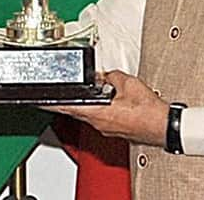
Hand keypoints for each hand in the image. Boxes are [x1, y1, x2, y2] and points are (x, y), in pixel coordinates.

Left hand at [44, 71, 168, 145]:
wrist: (164, 127)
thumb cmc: (149, 111)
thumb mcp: (128, 83)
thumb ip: (111, 76)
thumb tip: (104, 75)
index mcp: (97, 112)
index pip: (66, 107)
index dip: (51, 103)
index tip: (39, 101)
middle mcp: (98, 123)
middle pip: (75, 110)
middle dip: (68, 100)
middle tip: (59, 92)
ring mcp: (105, 128)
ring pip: (87, 114)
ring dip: (85, 103)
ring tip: (87, 93)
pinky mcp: (114, 130)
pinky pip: (100, 117)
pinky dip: (98, 108)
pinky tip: (106, 101)